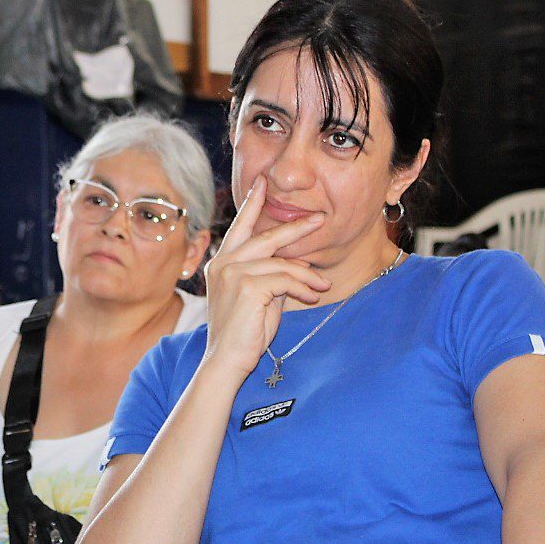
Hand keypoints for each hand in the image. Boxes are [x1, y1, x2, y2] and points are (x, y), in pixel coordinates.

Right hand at [200, 176, 332, 379]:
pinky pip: (285, 279)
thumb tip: (296, 265)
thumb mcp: (260, 297)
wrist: (226, 361)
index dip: (252, 203)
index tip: (263, 182)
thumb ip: (271, 276)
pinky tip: (312, 296)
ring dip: (307, 275)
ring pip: (282, 263)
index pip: (240, 227)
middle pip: (266, 236)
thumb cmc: (244, 333)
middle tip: (319, 219)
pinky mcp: (246, 287)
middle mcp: (224, 263)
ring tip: (322, 286)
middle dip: (296, 227)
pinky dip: (303, 287)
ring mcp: (233, 273)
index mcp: (222, 263)